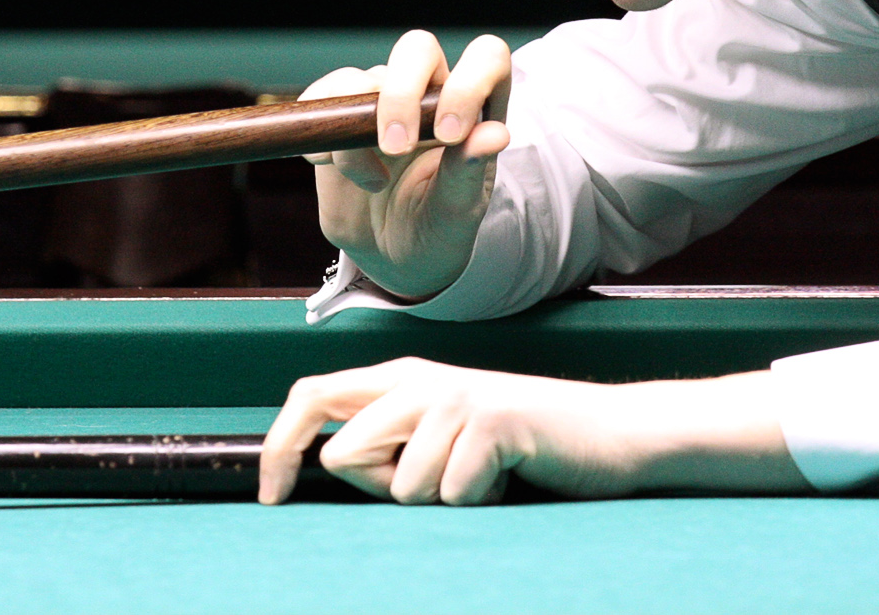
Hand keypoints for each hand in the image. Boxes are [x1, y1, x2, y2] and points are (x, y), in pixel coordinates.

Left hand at [258, 358, 807, 504]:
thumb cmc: (516, 448)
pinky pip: (448, 494)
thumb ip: (385, 445)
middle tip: (439, 483)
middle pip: (342, 454)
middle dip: (378, 489)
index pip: (310, 395)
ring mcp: (456, 396)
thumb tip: (328, 463)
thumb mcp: (438, 442)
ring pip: (397, 486)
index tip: (273, 497)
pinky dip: (476, 502)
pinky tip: (505, 477)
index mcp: (400, 378)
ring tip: (480, 476)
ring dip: (438, 500)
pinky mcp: (490, 422)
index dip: (278, 447)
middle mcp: (420, 378)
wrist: (605, 434)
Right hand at [304, 31, 511, 300]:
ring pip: (359, 78)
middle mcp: (429, 92)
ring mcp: (381, 101)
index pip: (485, 57)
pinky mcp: (339, 117)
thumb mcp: (458, 209)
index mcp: (475, 107)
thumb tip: (495, 134)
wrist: (392, 256)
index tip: (450, 136)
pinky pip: (319, 99)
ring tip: (373, 181)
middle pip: (417, 49)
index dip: (469, 82)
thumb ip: (470, 169)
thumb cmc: (437, 227)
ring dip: (357, 128)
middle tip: (396, 148)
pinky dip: (320, 132)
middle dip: (401, 95)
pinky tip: (330, 165)